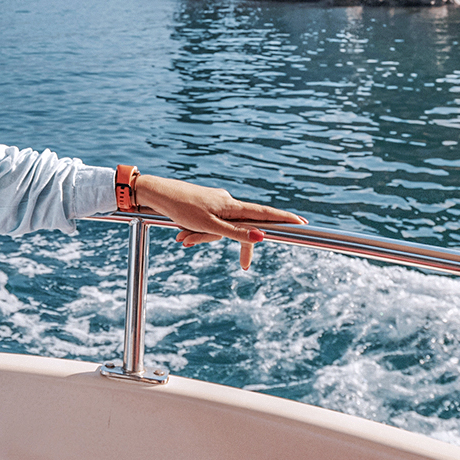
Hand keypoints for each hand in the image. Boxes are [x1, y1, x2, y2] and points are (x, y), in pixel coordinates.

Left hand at [132, 174, 304, 269]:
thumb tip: (261, 237)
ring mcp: (216, 204)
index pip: (264, 214)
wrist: (156, 193)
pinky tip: (181, 234)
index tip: (303, 223)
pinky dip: (197, 233)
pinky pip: (208, 225)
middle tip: (244, 266)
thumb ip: (235, 233)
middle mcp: (228, 203)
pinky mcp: (205, 207)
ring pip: (221, 229)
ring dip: (203, 237)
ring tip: (184, 237)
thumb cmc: (182, 208)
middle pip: (241, 228)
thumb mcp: (210, 226)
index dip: (284, 219)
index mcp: (232, 206)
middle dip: (235, 245)